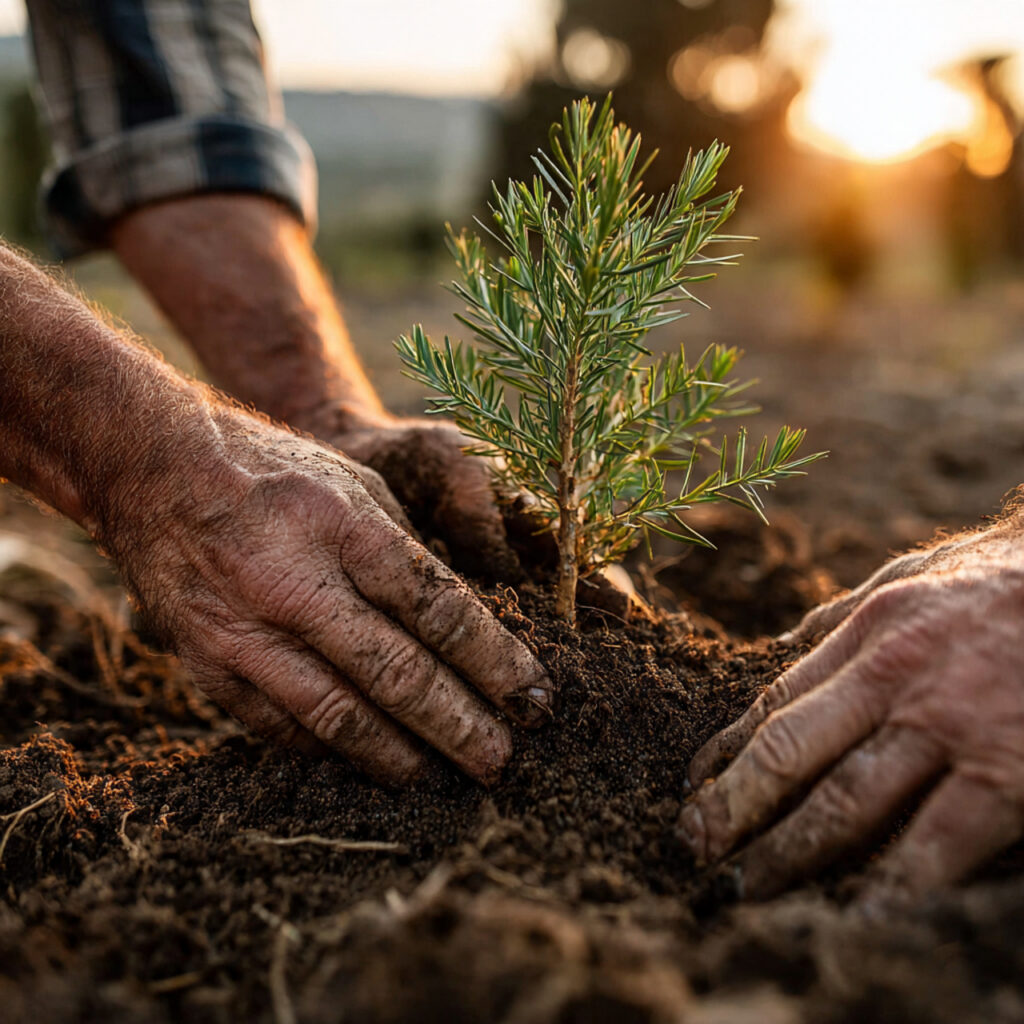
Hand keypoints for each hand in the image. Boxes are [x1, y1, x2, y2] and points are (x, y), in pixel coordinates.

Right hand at [103, 416, 553, 785]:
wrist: (156, 473)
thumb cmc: (276, 475)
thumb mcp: (358, 486)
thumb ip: (406, 554)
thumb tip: (463, 625)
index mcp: (344, 527)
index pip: (437, 607)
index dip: (493, 660)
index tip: (533, 697)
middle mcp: (293, 583)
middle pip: (395, 672)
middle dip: (459, 724)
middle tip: (502, 759)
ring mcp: (245, 630)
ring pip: (338, 715)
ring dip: (400, 754)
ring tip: (444, 775)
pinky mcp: (209, 664)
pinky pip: (281, 726)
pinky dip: (333, 749)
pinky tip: (371, 760)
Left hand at [678, 517, 1023, 904]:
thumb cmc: (1007, 579)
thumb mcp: (916, 575)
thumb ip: (850, 610)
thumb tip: (792, 639)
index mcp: (869, 632)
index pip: (776, 702)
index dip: (727, 751)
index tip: (693, 786)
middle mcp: (893, 679)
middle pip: (788, 754)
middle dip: (732, 807)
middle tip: (691, 847)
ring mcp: (947, 727)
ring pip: (844, 802)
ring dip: (788, 851)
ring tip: (748, 889)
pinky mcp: (1007, 773)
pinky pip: (939, 842)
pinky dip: (894, 886)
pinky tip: (859, 913)